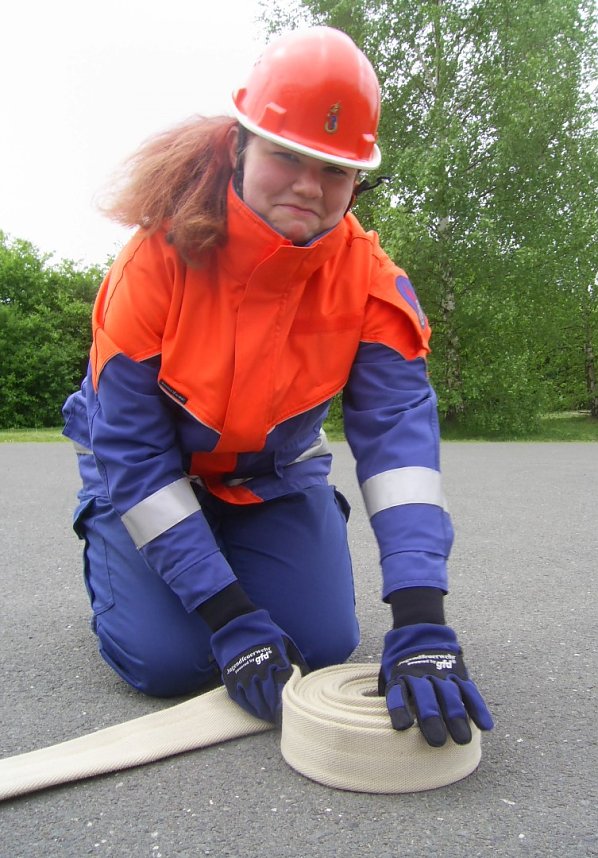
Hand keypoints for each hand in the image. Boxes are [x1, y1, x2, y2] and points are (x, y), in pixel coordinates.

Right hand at [210, 609, 307, 723]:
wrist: (236, 623)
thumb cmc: (265, 633)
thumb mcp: (286, 641)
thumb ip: (296, 659)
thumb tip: (306, 676)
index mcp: (276, 660)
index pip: (284, 688)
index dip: (287, 702)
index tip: (289, 711)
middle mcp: (260, 669)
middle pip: (270, 697)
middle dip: (275, 711)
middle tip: (280, 719)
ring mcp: (244, 674)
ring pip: (255, 700)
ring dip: (263, 711)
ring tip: (269, 718)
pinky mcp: (231, 676)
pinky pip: (240, 697)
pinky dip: (248, 707)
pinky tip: (256, 710)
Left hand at [379, 623, 493, 746]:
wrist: (419, 631)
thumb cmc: (400, 664)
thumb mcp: (387, 674)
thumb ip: (387, 694)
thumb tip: (379, 721)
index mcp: (400, 676)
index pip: (397, 693)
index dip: (399, 709)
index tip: (402, 726)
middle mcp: (421, 675)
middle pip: (426, 697)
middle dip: (432, 718)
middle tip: (437, 741)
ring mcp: (442, 674)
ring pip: (450, 695)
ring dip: (457, 717)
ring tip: (462, 739)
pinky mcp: (459, 674)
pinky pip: (470, 691)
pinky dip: (478, 708)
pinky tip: (484, 725)